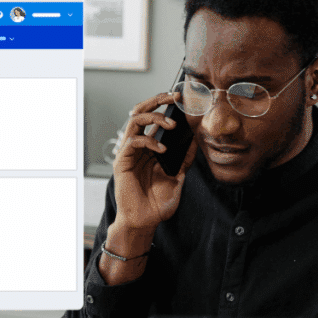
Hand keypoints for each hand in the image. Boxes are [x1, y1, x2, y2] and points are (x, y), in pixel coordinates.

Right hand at [97, 93, 197, 285]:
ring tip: (171, 124)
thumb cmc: (157, 202)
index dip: (164, 105)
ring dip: (154, 117)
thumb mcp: (178, 177)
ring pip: (135, 120)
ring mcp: (129, 153)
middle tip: (173, 96)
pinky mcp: (122, 161)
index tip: (181, 99)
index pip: (154, 118)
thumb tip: (195, 141)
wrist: (144, 221)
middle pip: (141, 112)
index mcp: (149, 147)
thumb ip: (184, 160)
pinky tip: (162, 150)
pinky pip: (133, 141)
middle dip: (157, 100)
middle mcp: (138, 146)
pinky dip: (149, 141)